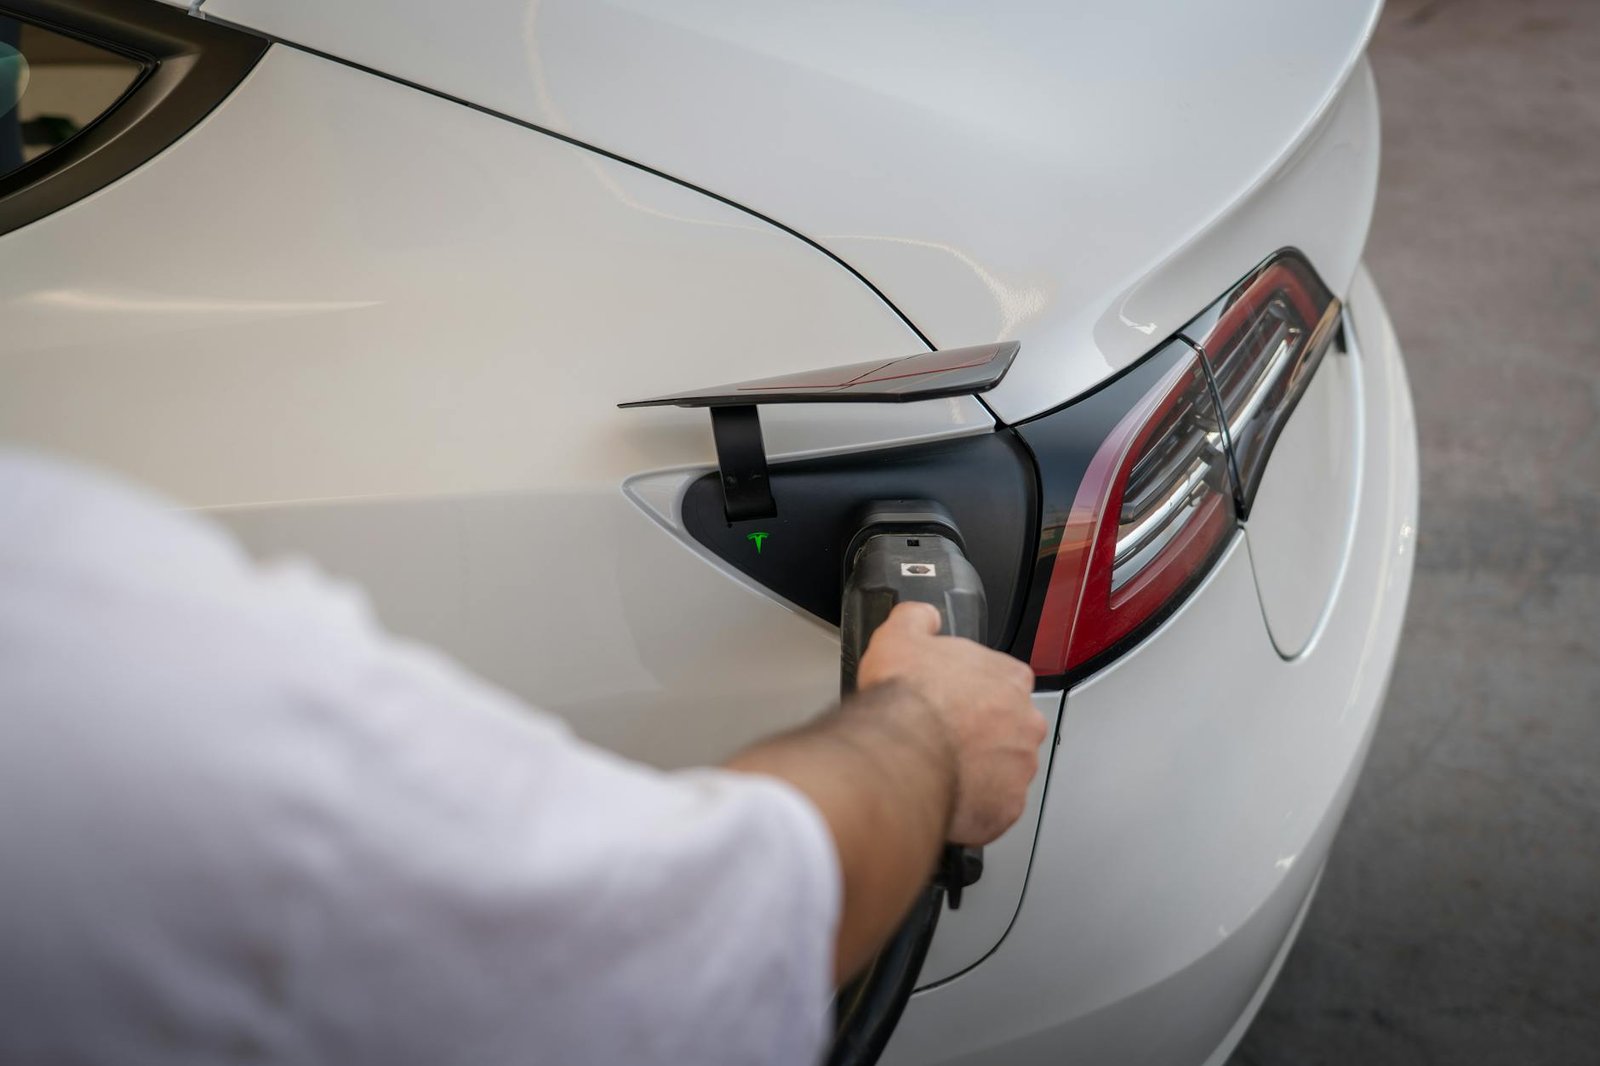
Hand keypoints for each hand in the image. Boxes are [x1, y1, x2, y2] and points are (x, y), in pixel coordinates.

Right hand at [857, 602, 1046, 845]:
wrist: (902, 753)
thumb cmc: (908, 698)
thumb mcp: (900, 636)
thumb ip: (918, 619)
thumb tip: (923, 617)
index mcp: (1009, 680)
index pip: (1003, 683)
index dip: (974, 692)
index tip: (952, 701)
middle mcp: (1025, 724)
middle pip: (1008, 729)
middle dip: (981, 735)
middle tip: (945, 739)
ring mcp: (1020, 769)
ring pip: (1003, 772)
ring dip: (978, 772)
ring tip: (941, 771)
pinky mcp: (1006, 808)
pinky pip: (993, 809)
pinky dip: (973, 807)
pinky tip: (945, 798)